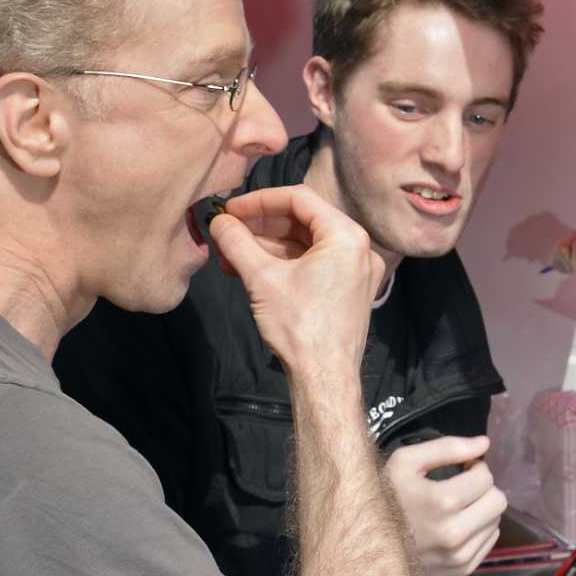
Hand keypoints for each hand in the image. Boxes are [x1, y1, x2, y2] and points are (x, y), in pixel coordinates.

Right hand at [208, 185, 383, 387]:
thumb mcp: (262, 278)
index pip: (299, 198)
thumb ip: (237, 243)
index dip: (259, 200)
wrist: (324, 377)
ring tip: (229, 255)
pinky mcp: (347, 290)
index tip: (230, 209)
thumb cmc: (300, 328)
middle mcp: (358, 249)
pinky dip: (283, 264)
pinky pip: (313, 264)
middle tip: (226, 231)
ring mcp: (355, 271)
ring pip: (305, 244)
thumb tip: (216, 222)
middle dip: (260, 226)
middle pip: (302, 221)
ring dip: (266, 247)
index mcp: (347, 236)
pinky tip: (248, 270)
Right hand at [384, 434, 509, 575]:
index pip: (485, 478)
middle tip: (461, 488)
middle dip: (483, 489)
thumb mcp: (404, 462)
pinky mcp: (459, 571)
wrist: (362, 547)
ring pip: (496, 522)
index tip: (460, 469)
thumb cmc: (383, 499)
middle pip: (498, 501)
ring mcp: (457, 556)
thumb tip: (485, 444)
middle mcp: (453, 534)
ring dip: (481, 510)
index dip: (474, 468)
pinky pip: (488, 542)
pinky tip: (455, 525)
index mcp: (441, 502)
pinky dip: (478, 530)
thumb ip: (447, 447)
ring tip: (455, 508)